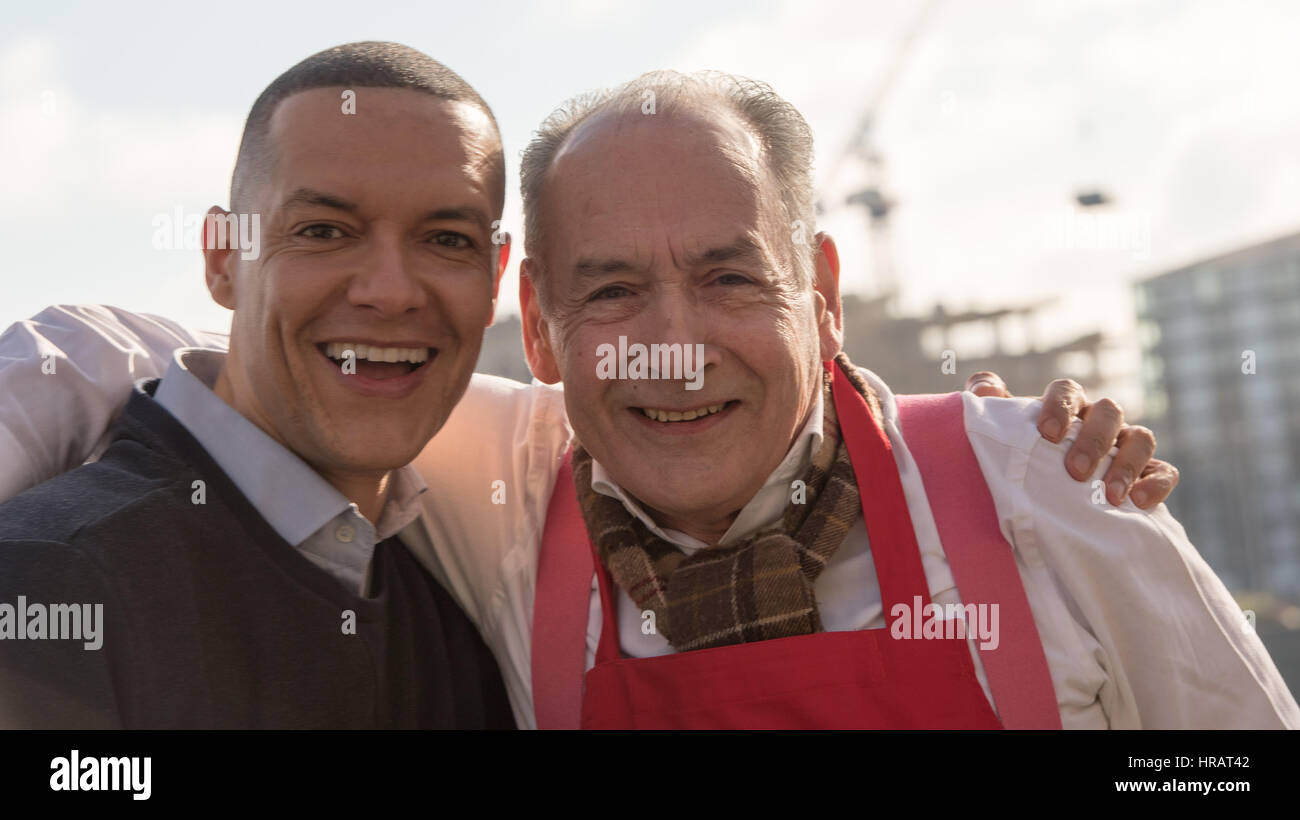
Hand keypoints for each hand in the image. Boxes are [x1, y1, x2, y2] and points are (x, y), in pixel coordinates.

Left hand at [964, 372, 1178, 509]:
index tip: (1046, 434)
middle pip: (1108, 410)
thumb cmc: (1024, 460)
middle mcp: (1098, 420)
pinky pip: (1164, 470)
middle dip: (1094, 440)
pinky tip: (1140, 503)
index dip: (1059, 407)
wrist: (1048, 503)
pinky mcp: (1147, 473)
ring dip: (1127, 464)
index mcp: (1065, 407)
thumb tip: (983, 392)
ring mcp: (1126, 445)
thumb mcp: (1004, 437)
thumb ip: (991, 409)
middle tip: (1075, 472)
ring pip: (1141, 438)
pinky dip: (1156, 483)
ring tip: (1111, 497)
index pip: (1066, 391)